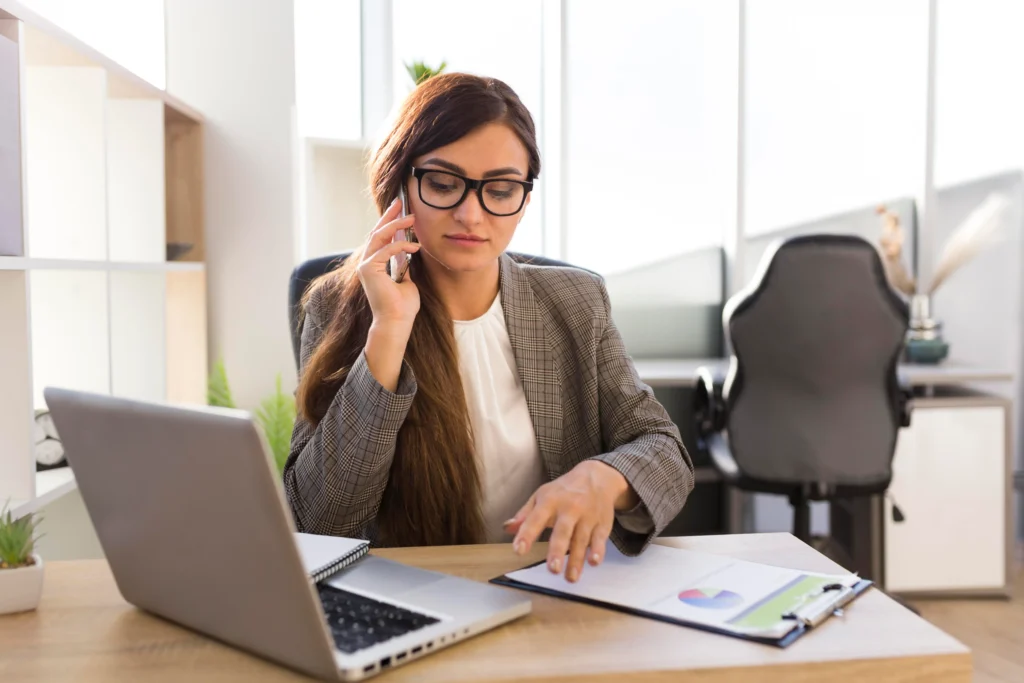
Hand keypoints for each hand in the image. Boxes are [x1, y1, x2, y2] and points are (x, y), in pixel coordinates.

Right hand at [357, 196, 421, 329]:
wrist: (397, 322)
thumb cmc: (402, 306)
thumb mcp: (406, 280)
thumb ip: (404, 266)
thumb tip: (408, 252)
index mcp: (374, 265)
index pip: (380, 238)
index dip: (389, 222)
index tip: (399, 210)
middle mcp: (367, 263)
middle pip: (376, 232)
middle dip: (389, 216)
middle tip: (400, 203)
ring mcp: (366, 265)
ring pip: (379, 237)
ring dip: (396, 225)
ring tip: (411, 219)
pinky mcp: (370, 269)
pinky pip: (386, 250)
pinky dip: (401, 246)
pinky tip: (414, 246)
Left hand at [504, 461, 635, 582]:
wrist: (597, 477)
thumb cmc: (563, 490)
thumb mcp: (541, 495)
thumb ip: (525, 514)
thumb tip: (507, 528)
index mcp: (550, 501)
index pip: (536, 519)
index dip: (527, 534)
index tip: (518, 550)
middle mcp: (569, 509)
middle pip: (563, 531)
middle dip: (558, 550)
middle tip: (553, 569)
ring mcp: (587, 516)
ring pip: (581, 540)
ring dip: (577, 560)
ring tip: (570, 578)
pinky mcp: (601, 524)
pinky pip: (600, 539)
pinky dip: (598, 551)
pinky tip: (593, 562)